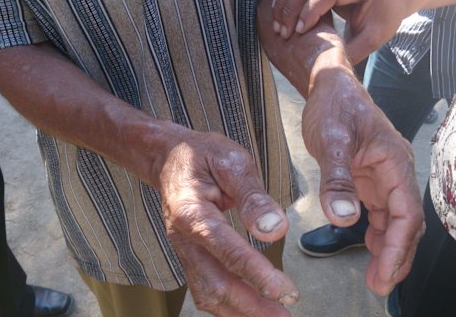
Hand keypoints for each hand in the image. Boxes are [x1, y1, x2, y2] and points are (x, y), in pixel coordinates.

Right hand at [157, 128, 298, 315]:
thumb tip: (276, 229)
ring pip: (207, 293)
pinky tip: (249, 310)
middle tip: (285, 315)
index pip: (228, 252)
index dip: (258, 275)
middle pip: (215, 284)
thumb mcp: (232, 161)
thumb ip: (253, 196)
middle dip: (252, 306)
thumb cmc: (203, 155)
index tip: (286, 292)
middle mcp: (183, 239)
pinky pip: (204, 288)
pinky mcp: (189, 255)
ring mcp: (184, 250)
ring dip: (240, 311)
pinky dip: (227, 306)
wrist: (169, 157)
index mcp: (192, 213)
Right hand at [271, 0, 412, 63]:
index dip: (310, 10)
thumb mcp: (374, 37)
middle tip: (282, 32)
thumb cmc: (383, 18)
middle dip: (291, 8)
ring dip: (283, 3)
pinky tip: (278, 16)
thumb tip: (332, 65)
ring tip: (277, 26)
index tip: (300, 31)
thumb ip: (355, 49)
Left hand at [302, 65, 424, 294]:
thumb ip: (337, 179)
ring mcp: (384, 176)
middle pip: (406, 222)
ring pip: (394, 220)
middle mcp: (395, 172)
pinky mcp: (370, 178)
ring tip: (376, 277)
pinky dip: (377, 233)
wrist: (330, 86)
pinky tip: (369, 249)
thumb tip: (344, 219)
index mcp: (395, 163)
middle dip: (396, 255)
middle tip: (379, 286)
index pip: (406, 213)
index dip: (398, 247)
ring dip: (388, 248)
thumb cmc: (335, 106)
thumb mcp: (331, 140)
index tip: (384, 274)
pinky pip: (380, 211)